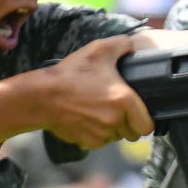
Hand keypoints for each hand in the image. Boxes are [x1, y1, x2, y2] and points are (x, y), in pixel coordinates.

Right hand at [31, 34, 151, 149]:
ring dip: (112, 129)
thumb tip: (133, 46)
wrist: (40, 96)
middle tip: (116, 109)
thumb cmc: (70, 74)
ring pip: (115, 138)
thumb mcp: (98, 49)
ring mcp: (101, 134)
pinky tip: (88, 119)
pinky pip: (99, 142)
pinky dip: (96, 134)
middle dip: (128, 123)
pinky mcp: (86, 142)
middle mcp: (115, 121)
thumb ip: (122, 44)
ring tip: (99, 112)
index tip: (138, 113)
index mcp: (124, 100)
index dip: (144, 120)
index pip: (147, 126)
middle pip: (132, 133)